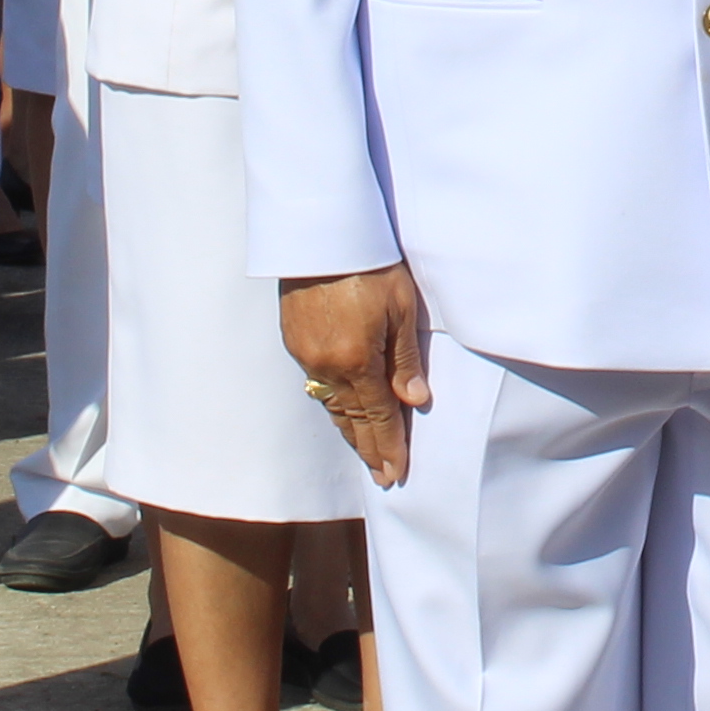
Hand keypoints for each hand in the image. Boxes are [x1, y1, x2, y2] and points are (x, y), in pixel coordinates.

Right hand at [283, 265, 432, 489]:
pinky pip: (317, 386)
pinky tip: (342, 414)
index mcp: (358, 361)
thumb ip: (405, 360)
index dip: (390, 447)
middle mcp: (327, 366)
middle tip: (383, 477)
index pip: (378, 417)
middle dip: (369, 450)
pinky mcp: (295, 341)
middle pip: (352, 420)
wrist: (320, 234)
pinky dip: (333, 406)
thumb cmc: (369, 264)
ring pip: (331, 406)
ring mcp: (307, 355)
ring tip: (365, 454)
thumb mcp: (402, 308)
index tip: (397, 474)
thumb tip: (414, 401)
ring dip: (350, 432)